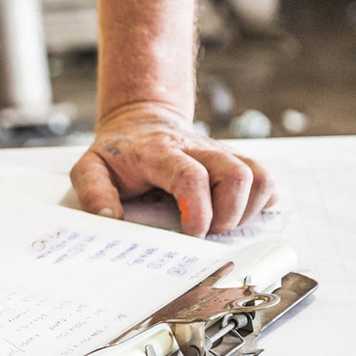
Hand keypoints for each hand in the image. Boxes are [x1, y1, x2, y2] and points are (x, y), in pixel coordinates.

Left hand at [69, 103, 276, 236]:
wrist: (140, 121)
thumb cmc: (118, 153)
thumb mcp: (90, 167)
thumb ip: (93, 192)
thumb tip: (109, 219)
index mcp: (159, 152)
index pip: (189, 176)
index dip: (198, 210)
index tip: (191, 234)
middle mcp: (197, 149)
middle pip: (236, 174)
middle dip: (228, 215)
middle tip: (206, 232)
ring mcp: (220, 153)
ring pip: (259, 176)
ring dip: (247, 210)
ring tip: (221, 224)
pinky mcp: (235, 161)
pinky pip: (266, 179)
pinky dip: (260, 202)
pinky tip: (236, 213)